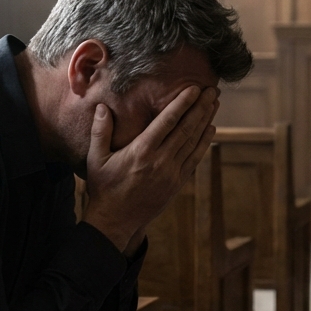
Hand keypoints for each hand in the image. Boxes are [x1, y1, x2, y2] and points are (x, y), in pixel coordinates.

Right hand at [80, 85, 218, 252]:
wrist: (115, 221)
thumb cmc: (104, 187)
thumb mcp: (95, 158)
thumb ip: (99, 131)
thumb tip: (102, 106)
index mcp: (142, 152)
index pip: (167, 122)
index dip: (182, 103)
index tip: (193, 88)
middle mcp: (160, 161)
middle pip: (186, 129)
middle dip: (200, 107)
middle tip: (212, 90)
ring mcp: (171, 173)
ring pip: (194, 142)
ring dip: (205, 121)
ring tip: (214, 103)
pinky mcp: (177, 183)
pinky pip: (194, 159)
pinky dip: (204, 143)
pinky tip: (210, 129)